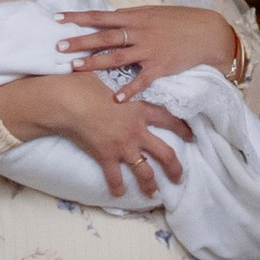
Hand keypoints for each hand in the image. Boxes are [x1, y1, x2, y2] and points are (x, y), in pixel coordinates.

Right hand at [0, 68, 191, 196]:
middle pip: (165, 154)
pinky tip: (119, 194)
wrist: (68, 101)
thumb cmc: (86, 84)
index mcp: (140, 110)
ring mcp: (122, 146)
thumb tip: (121, 65)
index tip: (191, 136)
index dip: (182, 129)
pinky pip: (115, 178)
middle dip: (175, 168)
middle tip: (179, 178)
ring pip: (144, 171)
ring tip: (153, 194)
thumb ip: (120, 78)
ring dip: (150, 185)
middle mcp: (136, 131)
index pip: (169, 120)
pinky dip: (117, 187)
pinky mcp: (106, 156)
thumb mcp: (109, 76)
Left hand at [59, 2, 241, 90]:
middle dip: (80, 41)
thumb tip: (110, 16)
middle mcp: (140, 32)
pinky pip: (142, 80)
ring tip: (75, 67)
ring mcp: (149, 50)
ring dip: (95, 62)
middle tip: (58, 46)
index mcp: (136, 17)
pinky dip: (130, 89)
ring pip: (117, 57)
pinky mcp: (161, 66)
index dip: (79, 17)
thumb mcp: (153, 12)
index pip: (101, 16)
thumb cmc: (180, 21)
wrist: (207, 32)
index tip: (58, 19)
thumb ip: (131, 16)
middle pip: (104, 37)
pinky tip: (117, 98)